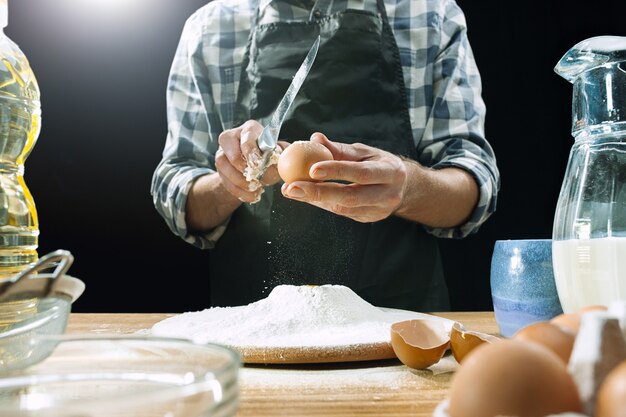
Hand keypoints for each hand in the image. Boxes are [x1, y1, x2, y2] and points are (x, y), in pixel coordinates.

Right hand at [216, 120, 284, 202]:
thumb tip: (285, 155)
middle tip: (259, 180)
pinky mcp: (219, 168)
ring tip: (256, 188)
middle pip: (234, 156)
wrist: (256, 168)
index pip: (247, 139)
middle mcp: (232, 137)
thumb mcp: (278, 152)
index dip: (252, 153)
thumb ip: (283, 152)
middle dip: (247, 171)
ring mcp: (222, 152)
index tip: (258, 165)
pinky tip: (251, 195)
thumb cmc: (268, 156)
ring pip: (225, 168)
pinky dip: (239, 191)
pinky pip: (225, 182)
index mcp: (250, 129)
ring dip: (242, 183)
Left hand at [281, 133, 408, 222]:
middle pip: (350, 196)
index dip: (336, 171)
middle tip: (291, 187)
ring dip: (315, 199)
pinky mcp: (368, 219)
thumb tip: (315, 139)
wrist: (404, 187)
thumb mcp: (365, 152)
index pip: (361, 172)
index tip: (312, 169)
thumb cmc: (380, 164)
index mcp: (390, 172)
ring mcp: (378, 210)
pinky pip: (341, 213)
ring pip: (343, 208)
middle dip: (318, 192)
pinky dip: (322, 204)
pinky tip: (307, 196)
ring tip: (292, 190)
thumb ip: (339, 149)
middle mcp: (387, 194)